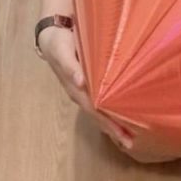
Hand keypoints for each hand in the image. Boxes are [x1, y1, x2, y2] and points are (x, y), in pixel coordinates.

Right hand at [37, 26, 133, 150]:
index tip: (122, 134)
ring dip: (111, 124)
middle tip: (130, 143)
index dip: (107, 122)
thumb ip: (70, 66)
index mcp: (75, 88)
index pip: (94, 110)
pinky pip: (98, 103)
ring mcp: (82, 91)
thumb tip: (80, 82)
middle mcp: (79, 93)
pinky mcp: (86, 85)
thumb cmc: (59, 43)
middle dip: (113, 129)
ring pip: (98, 112)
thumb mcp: (62, 51)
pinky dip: (108, 113)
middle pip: (97, 115)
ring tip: (127, 137)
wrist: (50, 37)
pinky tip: (117, 119)